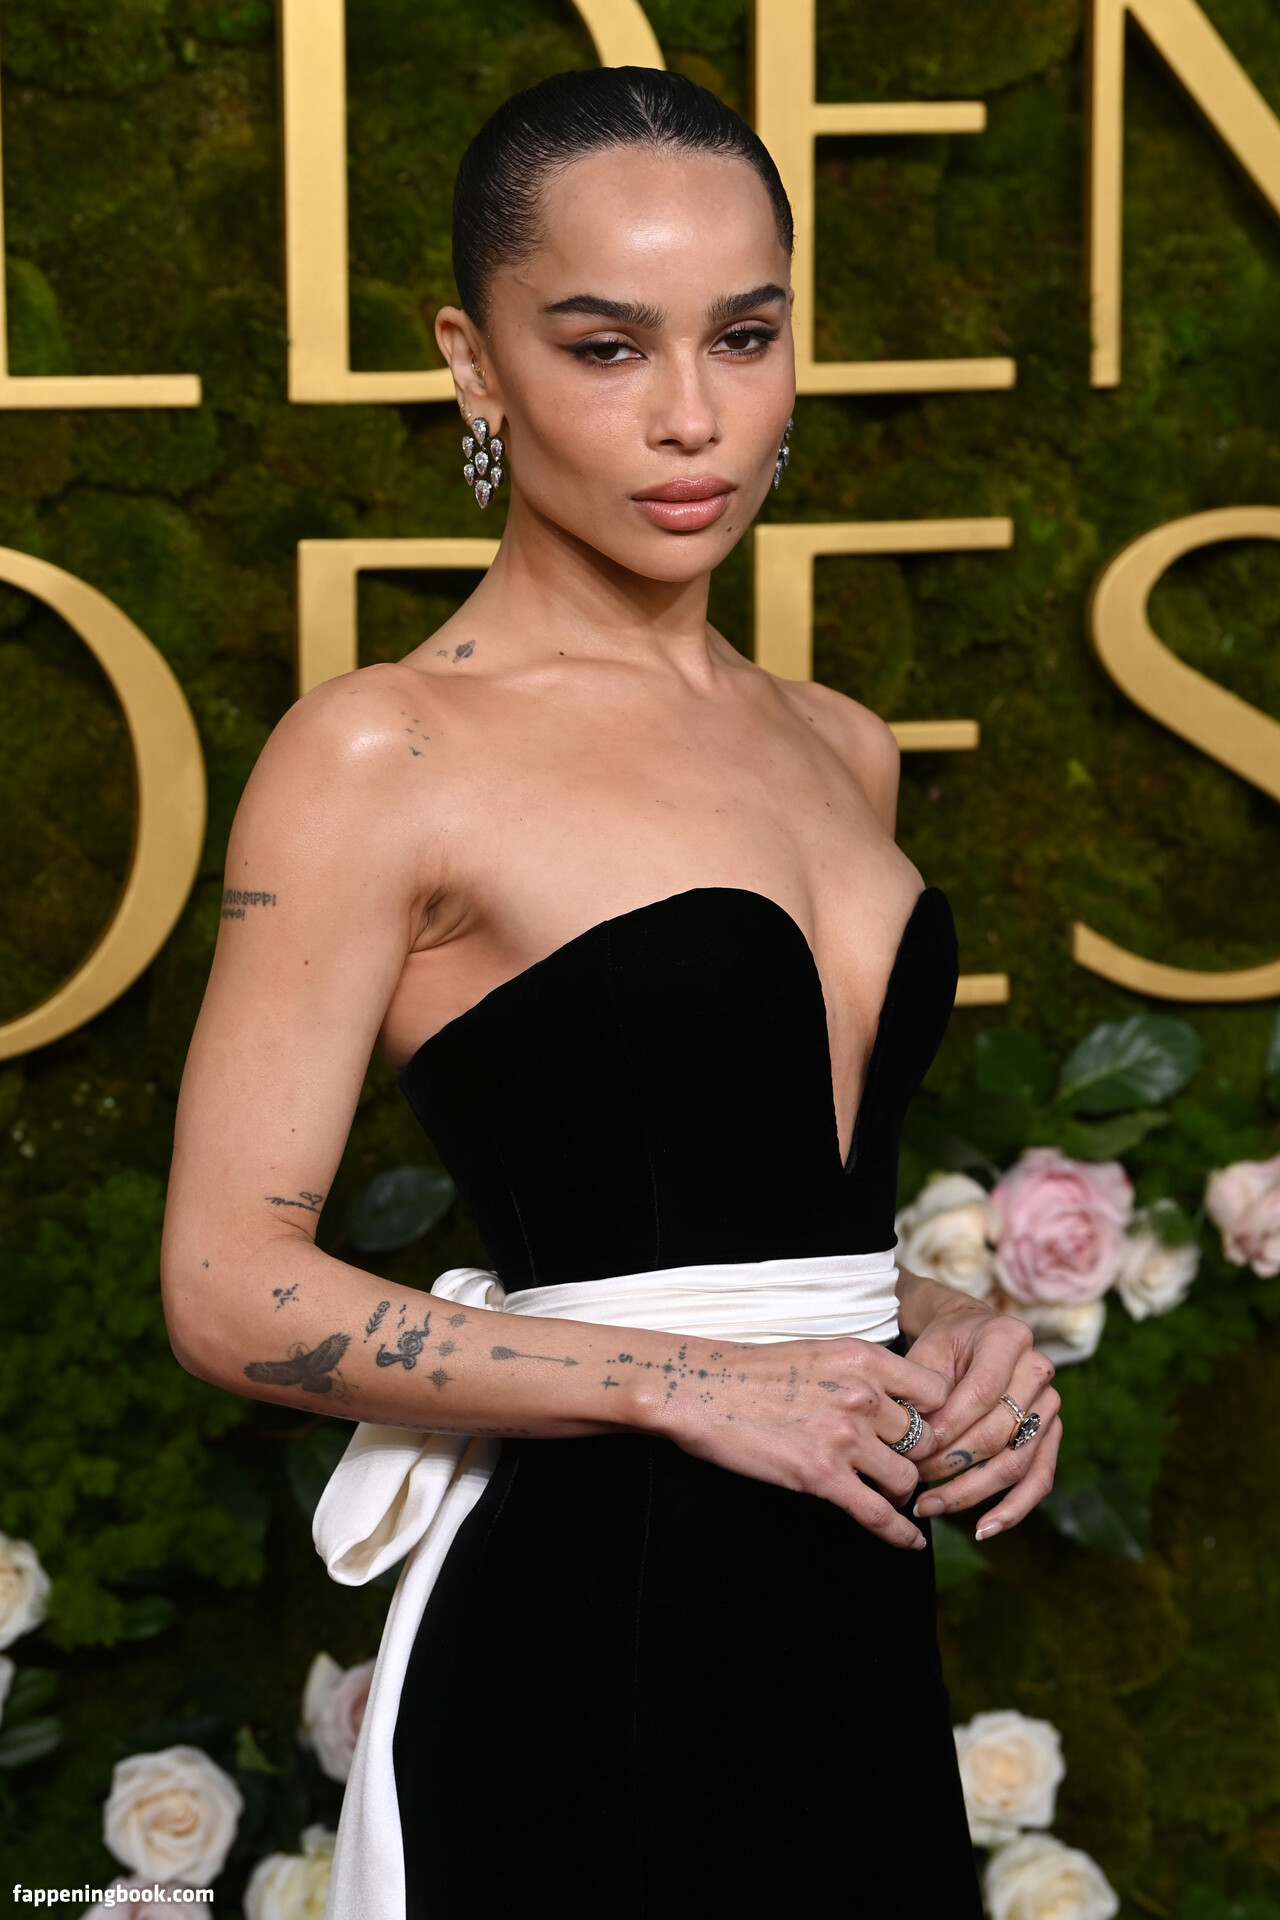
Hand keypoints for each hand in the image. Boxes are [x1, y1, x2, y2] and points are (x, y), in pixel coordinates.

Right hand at [662, 1337, 951, 1550]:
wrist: (702, 1389)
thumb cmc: (756, 1370)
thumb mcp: (821, 1352)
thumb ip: (863, 1373)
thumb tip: (894, 1400)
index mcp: (865, 1358)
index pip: (937, 1390)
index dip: (939, 1413)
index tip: (928, 1427)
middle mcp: (863, 1395)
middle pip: (926, 1439)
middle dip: (918, 1457)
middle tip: (905, 1466)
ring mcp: (844, 1437)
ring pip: (906, 1478)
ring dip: (901, 1491)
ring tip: (888, 1493)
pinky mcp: (822, 1476)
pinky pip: (877, 1514)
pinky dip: (899, 1534)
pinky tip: (909, 1542)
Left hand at [903, 1300, 1061, 1540]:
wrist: (968, 1334)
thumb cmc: (942, 1345)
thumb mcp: (926, 1353)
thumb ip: (921, 1392)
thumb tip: (908, 1441)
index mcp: (1008, 1339)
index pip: (983, 1392)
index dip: (949, 1426)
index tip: (914, 1450)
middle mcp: (1038, 1371)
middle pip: (1000, 1432)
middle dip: (952, 1463)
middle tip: (912, 1480)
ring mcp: (1049, 1405)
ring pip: (1017, 1462)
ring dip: (971, 1491)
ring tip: (930, 1507)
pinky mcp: (1050, 1434)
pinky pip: (1039, 1479)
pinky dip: (1012, 1508)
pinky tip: (983, 1528)